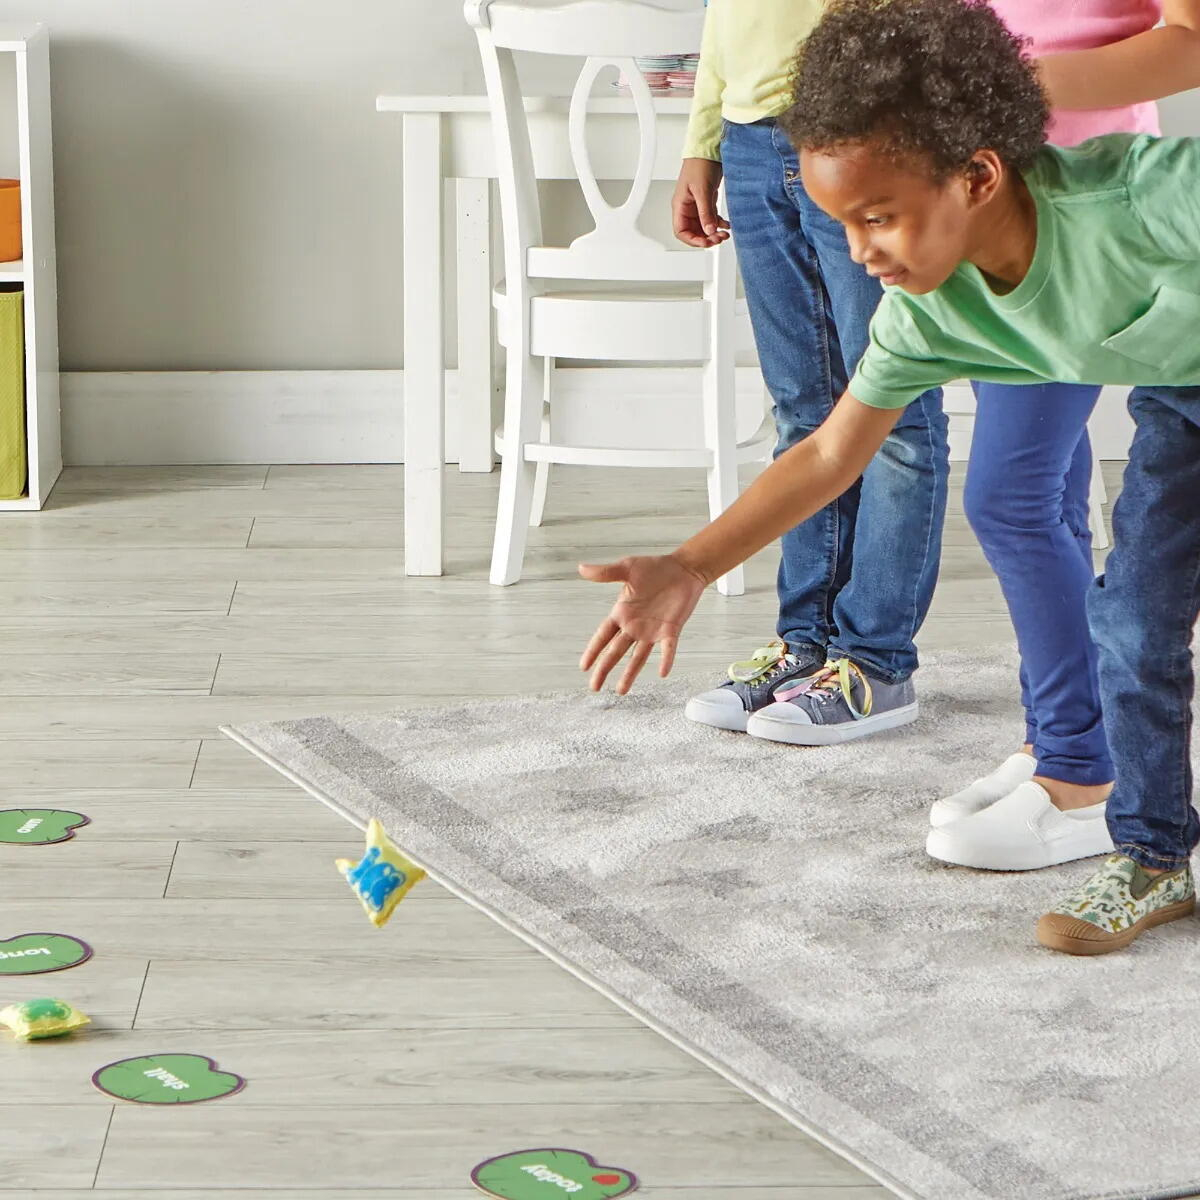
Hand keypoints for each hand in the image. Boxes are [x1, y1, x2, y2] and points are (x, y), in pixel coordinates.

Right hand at [578, 554, 706, 693]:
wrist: (683, 569)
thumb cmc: (654, 568)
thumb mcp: (627, 568)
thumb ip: (605, 572)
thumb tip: (581, 568)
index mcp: (622, 613)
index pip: (603, 636)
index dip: (593, 651)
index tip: (583, 667)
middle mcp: (635, 626)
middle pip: (615, 651)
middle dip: (604, 669)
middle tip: (594, 687)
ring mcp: (653, 630)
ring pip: (638, 657)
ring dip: (630, 673)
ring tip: (621, 691)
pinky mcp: (671, 629)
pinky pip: (668, 648)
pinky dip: (666, 660)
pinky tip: (663, 672)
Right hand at [672, 158, 729, 247]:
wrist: (708, 149)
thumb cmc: (699, 164)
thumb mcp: (702, 190)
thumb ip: (705, 213)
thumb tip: (709, 230)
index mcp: (680, 206)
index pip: (681, 231)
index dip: (693, 240)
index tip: (707, 242)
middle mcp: (687, 208)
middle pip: (693, 231)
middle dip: (706, 238)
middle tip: (719, 238)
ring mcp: (697, 205)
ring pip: (703, 226)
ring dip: (713, 232)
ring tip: (724, 233)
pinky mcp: (707, 201)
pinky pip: (711, 218)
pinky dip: (719, 223)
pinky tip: (726, 224)